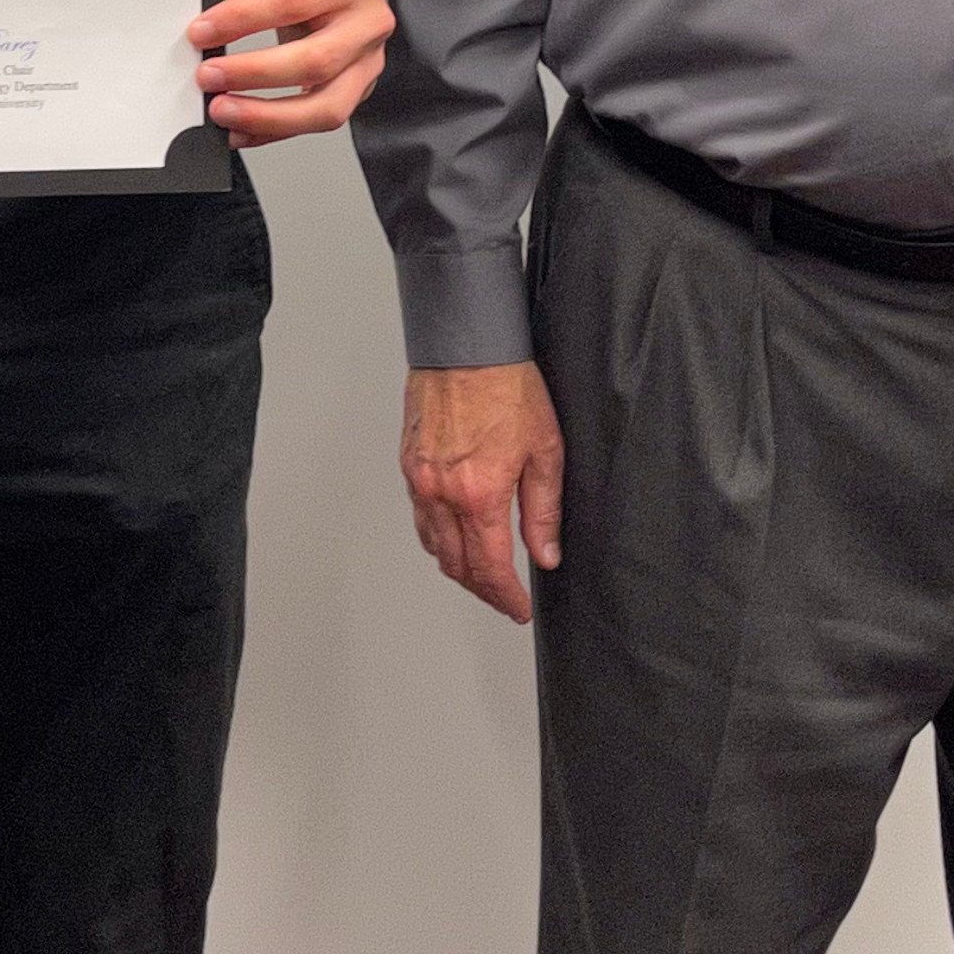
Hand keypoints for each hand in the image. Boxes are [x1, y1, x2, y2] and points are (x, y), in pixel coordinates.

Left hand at [190, 0, 394, 144]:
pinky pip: (318, 121)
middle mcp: (367, 24)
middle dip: (254, 75)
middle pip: (316, 62)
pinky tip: (242, 129)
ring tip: (224, 111)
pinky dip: (275, 130)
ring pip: (327, 107)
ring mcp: (367, 63)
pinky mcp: (357, 90)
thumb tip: (213, 31)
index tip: (202, 33)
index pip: (293, 3)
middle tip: (209, 77)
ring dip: (269, 117)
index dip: (242, 20)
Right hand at [403, 360, 565, 622]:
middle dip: (482, 589)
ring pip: (433, 546)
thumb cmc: (508, 385)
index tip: (518, 609)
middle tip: (504, 596)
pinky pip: (420, 517)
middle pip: (456, 566)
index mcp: (479, 494)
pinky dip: (437, 537)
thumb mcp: (545, 450)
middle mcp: (441, 493)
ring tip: (483, 572)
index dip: (505, 597)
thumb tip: (545, 554)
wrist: (466, 344)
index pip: (490, 569)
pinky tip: (456, 534)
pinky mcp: (408, 464)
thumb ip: (543, 510)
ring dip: (457, 567)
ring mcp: (419, 480)